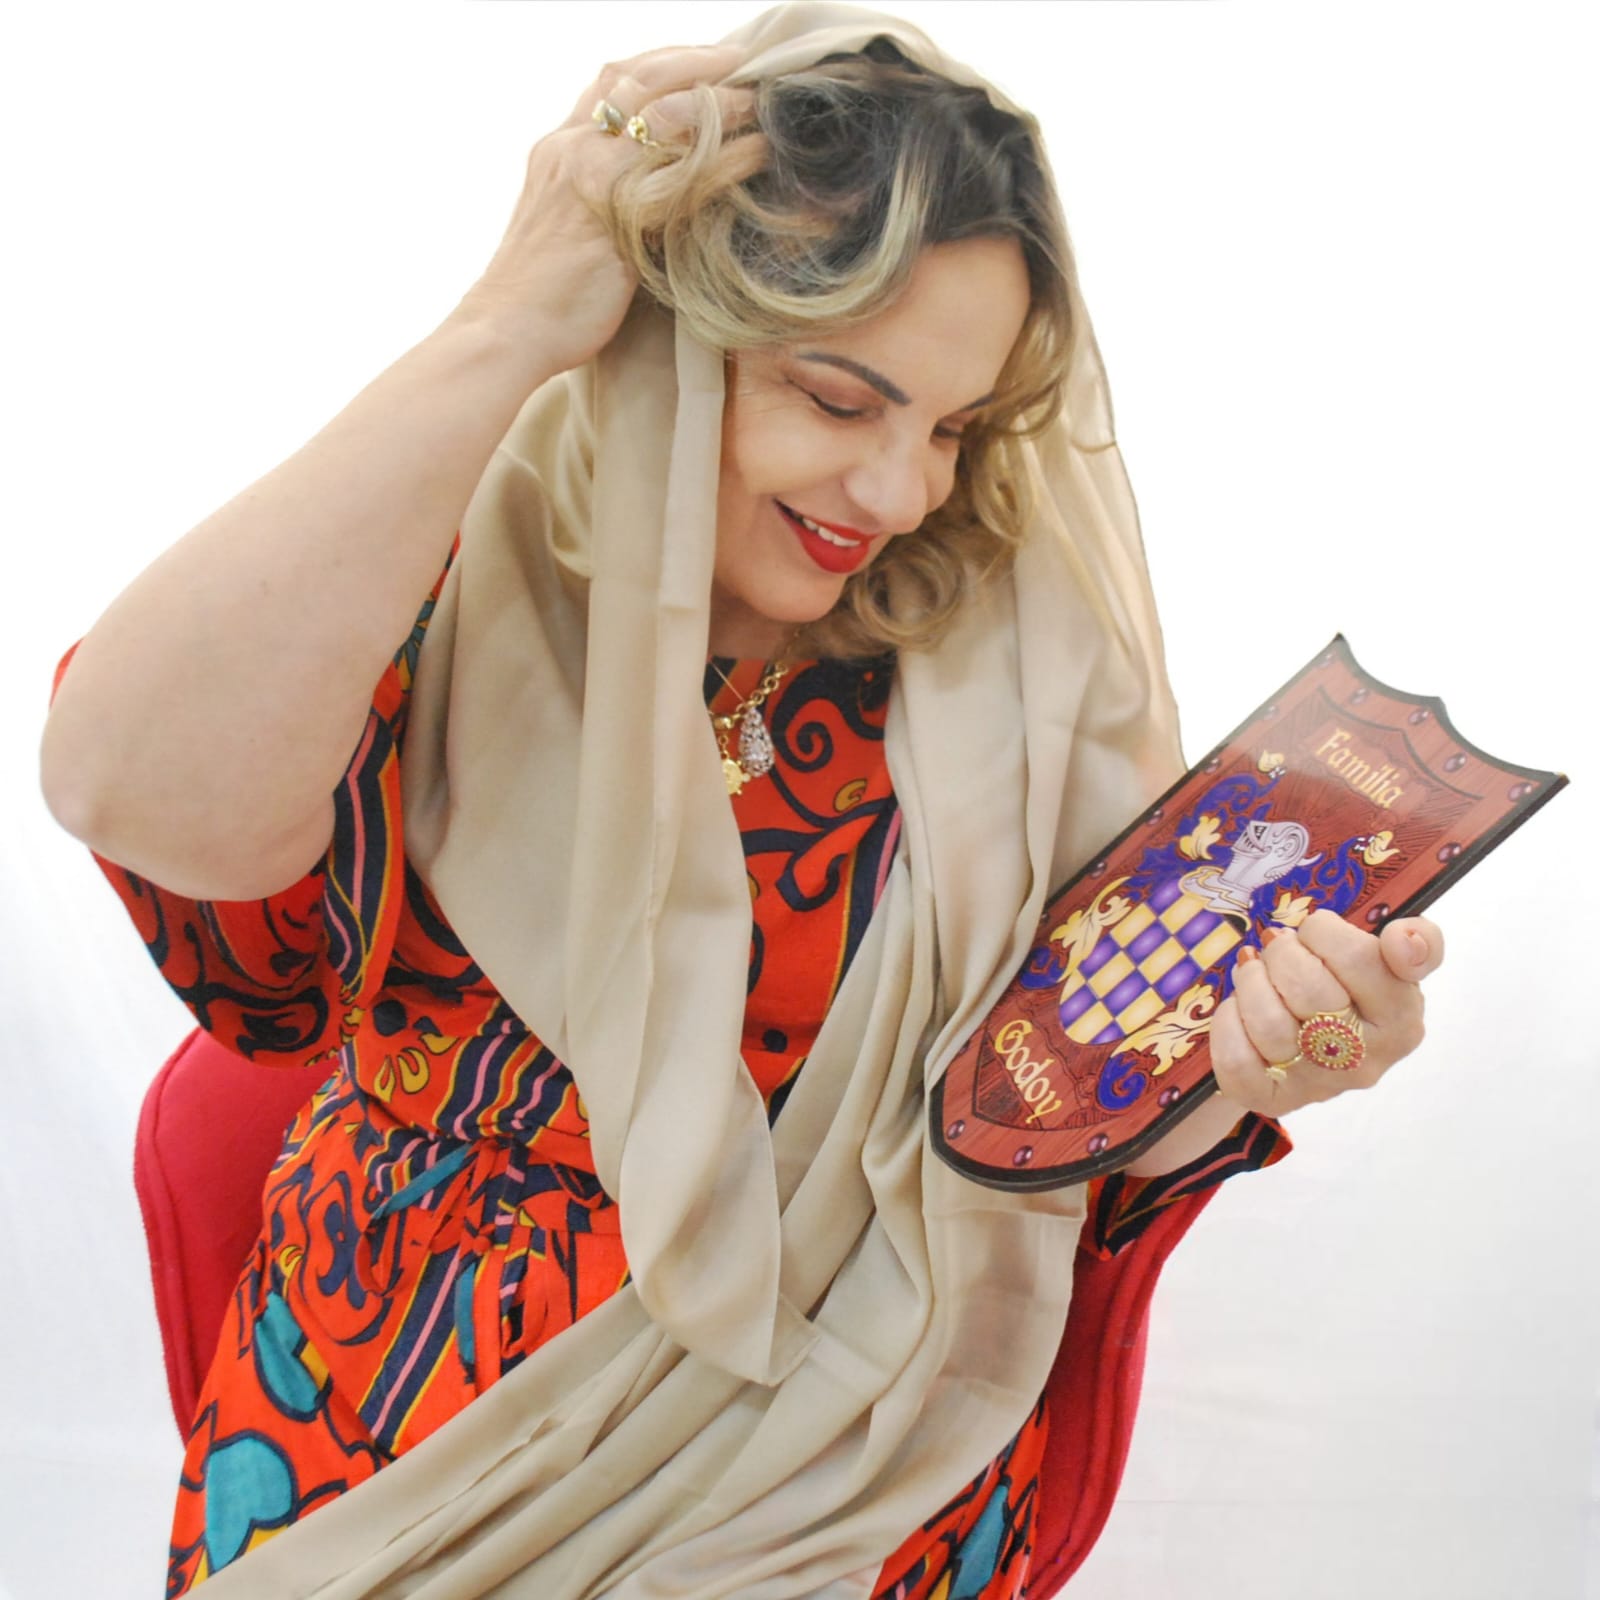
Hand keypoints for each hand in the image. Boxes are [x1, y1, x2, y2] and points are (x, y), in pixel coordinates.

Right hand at [456, 44, 755, 376]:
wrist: (506, 332)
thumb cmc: (539, 297)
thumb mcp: (564, 225)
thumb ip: (597, 196)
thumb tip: (646, 195)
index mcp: (558, 148)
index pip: (610, 80)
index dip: (661, 61)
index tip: (702, 60)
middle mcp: (572, 149)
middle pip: (640, 77)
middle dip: (696, 60)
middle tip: (743, 60)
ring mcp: (592, 177)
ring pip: (665, 114)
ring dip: (720, 103)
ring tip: (761, 104)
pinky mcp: (616, 216)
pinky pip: (683, 176)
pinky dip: (726, 160)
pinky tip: (757, 156)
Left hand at [1210, 909, 1444, 1116]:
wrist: (1308, 1044)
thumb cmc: (1349, 991)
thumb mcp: (1389, 963)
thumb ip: (1419, 944)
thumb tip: (1404, 939)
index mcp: (1402, 1019)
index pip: (1359, 957)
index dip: (1322, 931)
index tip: (1315, 932)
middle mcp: (1367, 1059)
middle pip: (1307, 988)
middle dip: (1281, 953)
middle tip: (1278, 949)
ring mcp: (1319, 1084)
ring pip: (1268, 1022)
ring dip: (1250, 982)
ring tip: (1255, 972)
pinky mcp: (1275, 1099)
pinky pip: (1236, 1060)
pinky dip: (1228, 1023)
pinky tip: (1239, 1010)